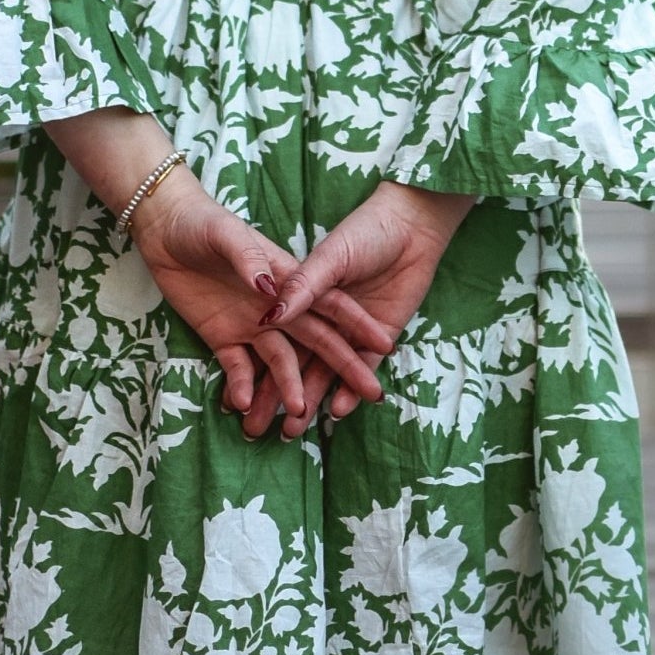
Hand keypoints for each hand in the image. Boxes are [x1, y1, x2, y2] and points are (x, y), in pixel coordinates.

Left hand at [129, 163, 395, 418]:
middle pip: (317, 340)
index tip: (385, 345)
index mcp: (288, 277)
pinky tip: (243, 404)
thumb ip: (249, 259)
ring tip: (296, 418)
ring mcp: (251, 325)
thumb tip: (272, 292)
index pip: (331, 304)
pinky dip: (241, 386)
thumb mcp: (225, 235)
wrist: (164, 229)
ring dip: (288, 388)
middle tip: (371, 395)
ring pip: (279, 363)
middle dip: (343, 367)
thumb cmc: (203, 223)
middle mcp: (277, 307)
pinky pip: (237, 367)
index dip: (358, 324)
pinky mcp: (222, 337)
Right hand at [240, 180, 477, 439]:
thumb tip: (270, 317)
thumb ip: (302, 286)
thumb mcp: (328, 257)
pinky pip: (363, 366)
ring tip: (291, 431)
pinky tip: (336, 410)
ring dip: (310, 399)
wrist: (412, 223)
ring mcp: (352, 329)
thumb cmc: (364, 232)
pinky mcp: (382, 335)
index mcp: (302, 294)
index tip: (242, 397)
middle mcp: (321, 315)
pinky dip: (349, 389)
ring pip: (325, 370)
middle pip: (293, 360)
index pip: (276, 336)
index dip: (259, 365)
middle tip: (256, 429)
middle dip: (276, 395)